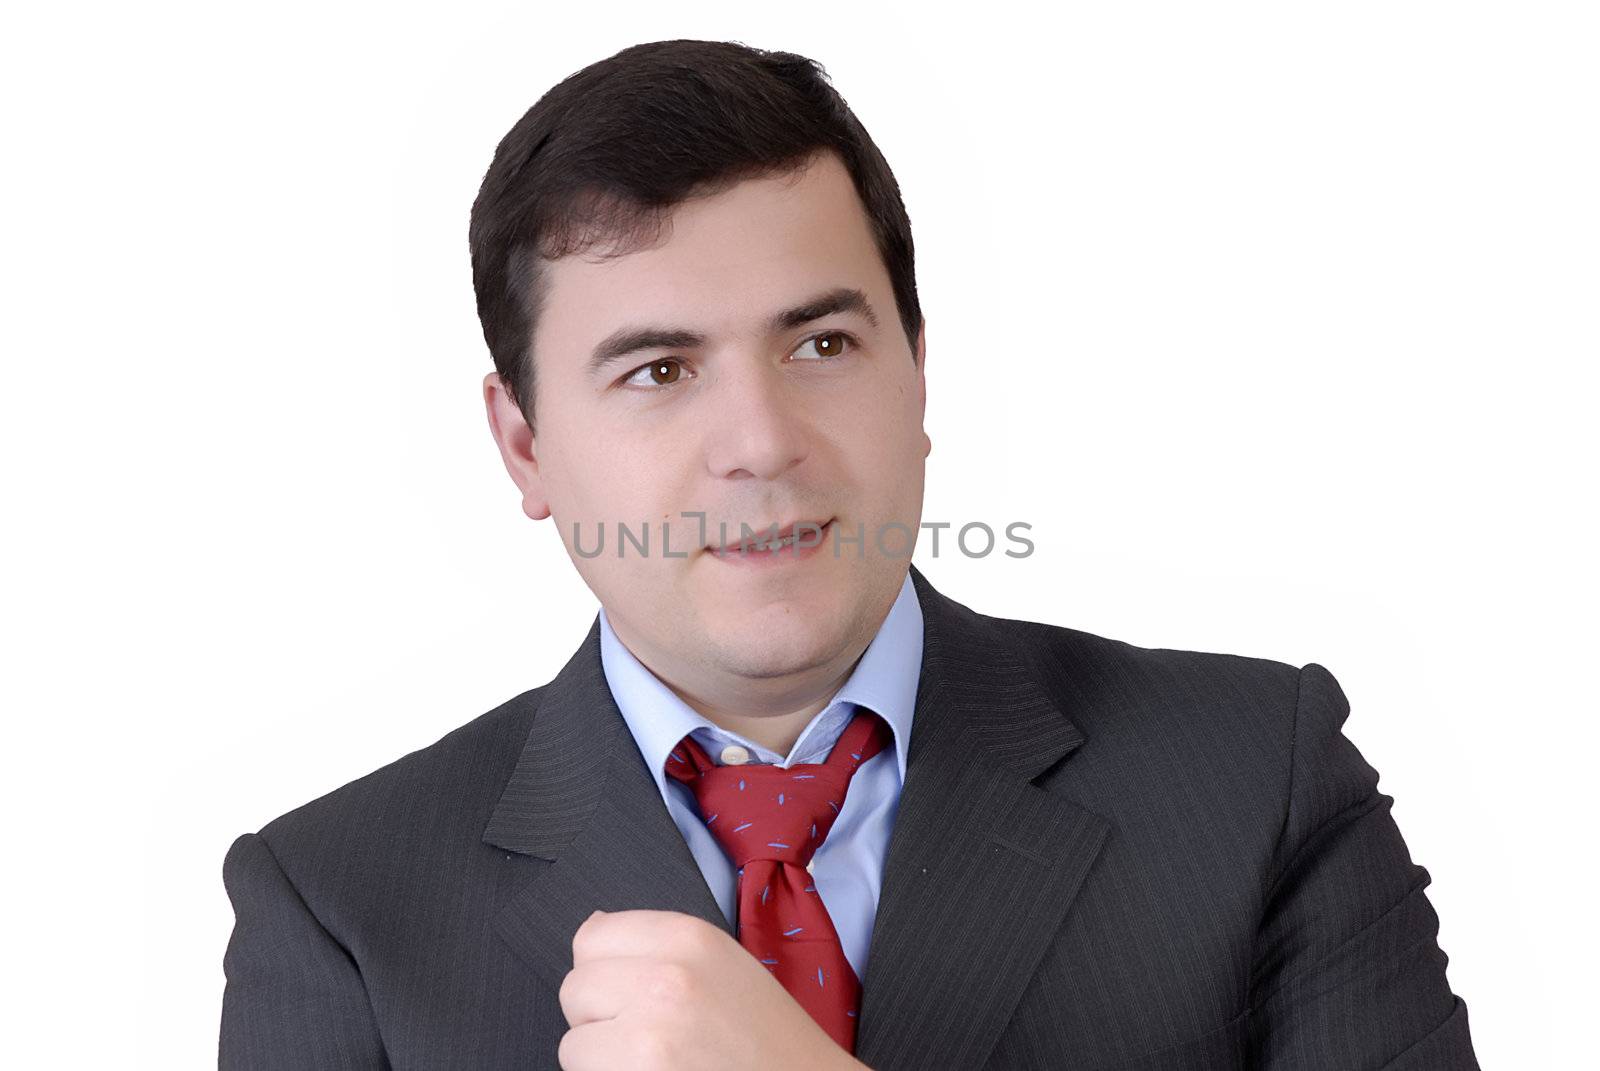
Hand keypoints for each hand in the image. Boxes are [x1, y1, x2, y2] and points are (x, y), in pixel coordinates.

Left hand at [558, 909, 866, 1070]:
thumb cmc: (769, 1039)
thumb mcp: (724, 964)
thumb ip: (659, 946)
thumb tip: (593, 929)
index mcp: (689, 938)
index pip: (592, 937)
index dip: (604, 971)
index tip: (627, 992)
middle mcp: (665, 977)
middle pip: (575, 989)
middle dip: (600, 1018)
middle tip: (650, 1036)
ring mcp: (649, 1033)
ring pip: (573, 1043)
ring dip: (603, 1059)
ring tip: (657, 1063)